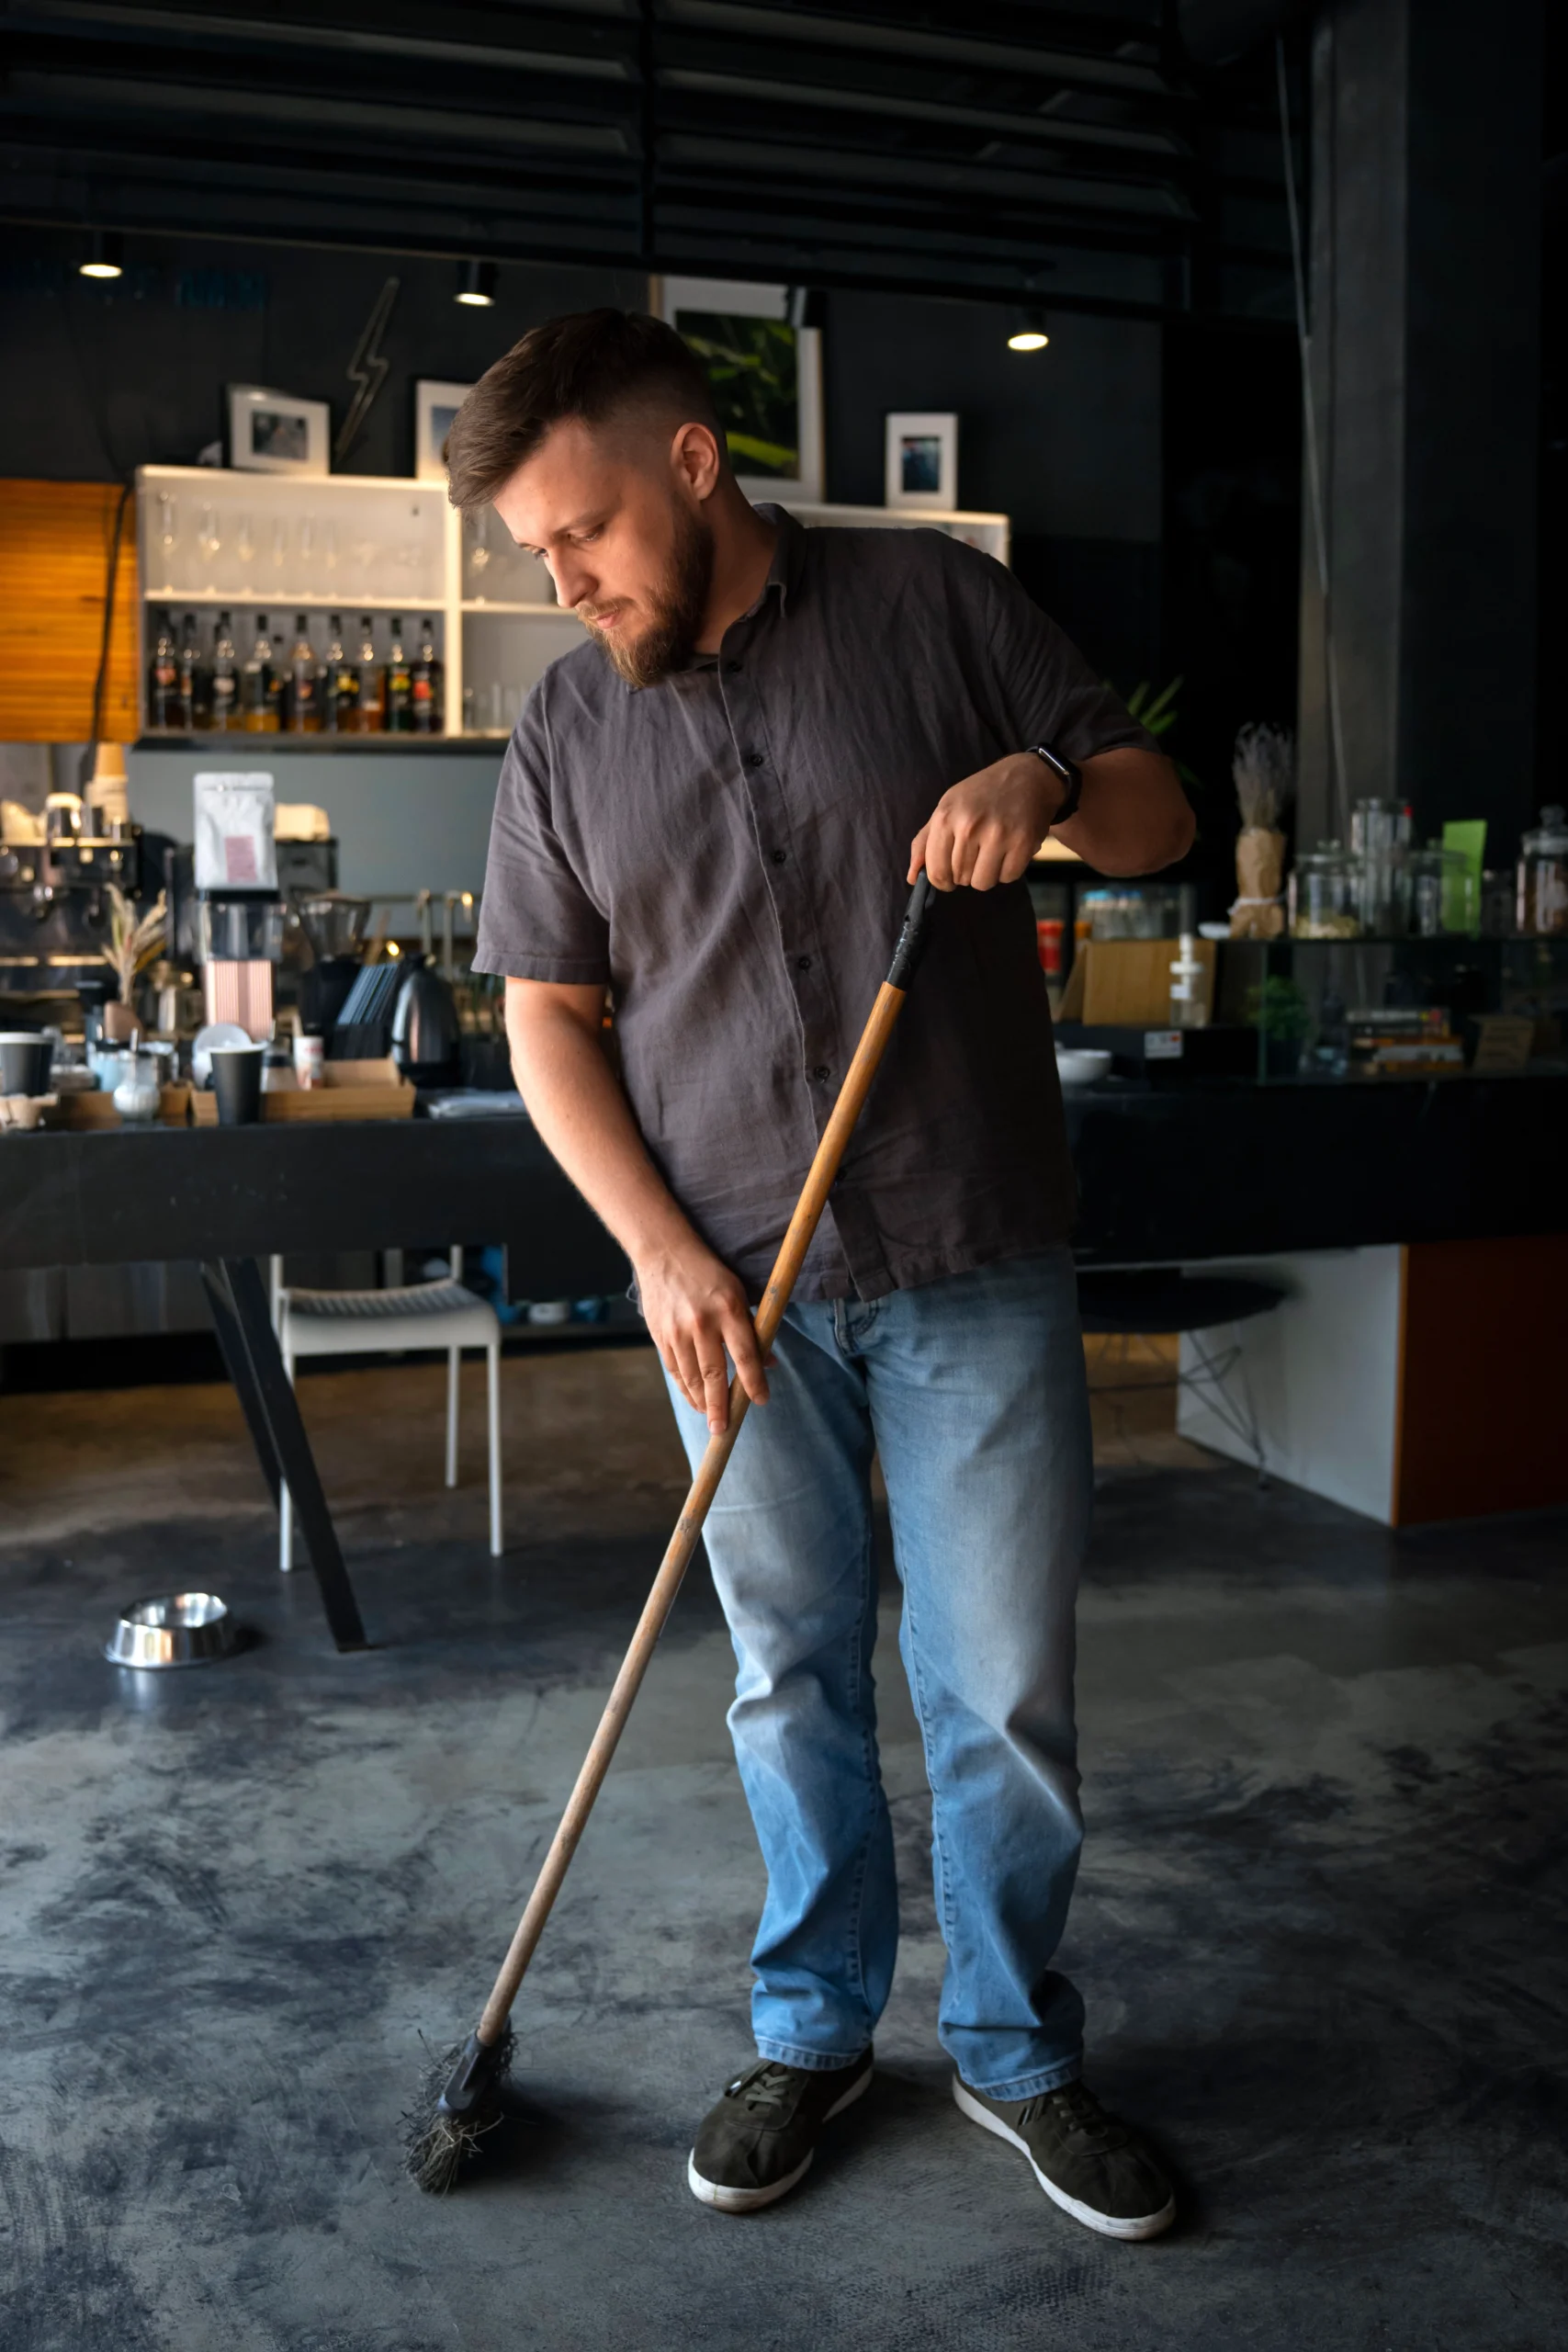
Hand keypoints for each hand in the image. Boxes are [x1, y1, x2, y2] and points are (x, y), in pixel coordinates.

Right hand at [635, 1236, 770, 1433]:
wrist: (665, 1253)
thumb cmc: (709, 1274)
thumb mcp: (737, 1293)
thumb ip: (752, 1329)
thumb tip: (768, 1363)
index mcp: (728, 1309)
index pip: (745, 1354)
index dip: (754, 1381)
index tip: (760, 1401)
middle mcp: (702, 1323)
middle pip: (714, 1374)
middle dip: (720, 1406)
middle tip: (724, 1429)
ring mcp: (677, 1331)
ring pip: (691, 1377)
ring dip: (702, 1402)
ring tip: (711, 1419)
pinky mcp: (660, 1335)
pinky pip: (675, 1370)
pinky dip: (685, 1389)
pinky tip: (694, 1400)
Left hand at [909, 752, 1062, 889]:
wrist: (1028, 776)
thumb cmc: (982, 794)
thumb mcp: (947, 807)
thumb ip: (925, 842)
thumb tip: (912, 878)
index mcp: (946, 817)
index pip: (937, 872)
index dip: (942, 881)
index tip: (949, 877)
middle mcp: (970, 826)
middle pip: (960, 879)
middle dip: (966, 873)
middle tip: (976, 852)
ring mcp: (999, 835)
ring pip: (983, 883)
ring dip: (986, 874)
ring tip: (991, 852)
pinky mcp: (1023, 843)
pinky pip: (1008, 877)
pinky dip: (1008, 870)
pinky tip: (1009, 850)